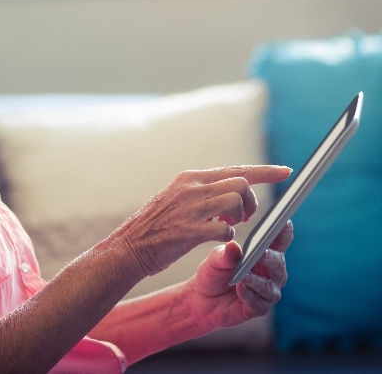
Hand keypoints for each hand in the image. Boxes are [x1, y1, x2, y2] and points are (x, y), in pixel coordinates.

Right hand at [116, 165, 291, 276]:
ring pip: (236, 202)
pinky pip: (225, 231)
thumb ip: (202, 192)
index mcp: (190, 178)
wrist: (129, 247)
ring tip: (229, 226)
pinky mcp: (189, 231)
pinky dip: (228, 238)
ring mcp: (190, 208)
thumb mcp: (177, 198)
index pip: (235, 169)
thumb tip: (232, 191)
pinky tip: (216, 240)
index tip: (286, 172)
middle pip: (241, 183)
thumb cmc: (155, 226)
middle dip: (252, 202)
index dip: (264, 171)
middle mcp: (191, 188)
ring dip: (240, 218)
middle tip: (243, 218)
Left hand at [187, 220, 293, 331]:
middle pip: (278, 264)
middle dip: (270, 258)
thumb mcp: (214, 259)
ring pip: (269, 286)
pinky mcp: (259, 308)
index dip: (283, 232)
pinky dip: (250, 296)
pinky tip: (240, 290)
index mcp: (263, 254)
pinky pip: (259, 303)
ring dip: (257, 280)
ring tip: (244, 276)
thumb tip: (234, 247)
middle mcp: (270, 272)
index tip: (284, 222)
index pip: (278, 241)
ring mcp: (266, 291)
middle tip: (261, 254)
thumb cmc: (213, 272)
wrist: (201, 299)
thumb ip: (224, 254)